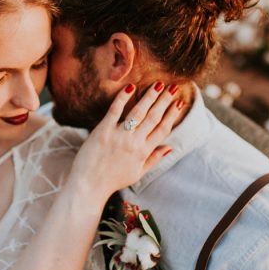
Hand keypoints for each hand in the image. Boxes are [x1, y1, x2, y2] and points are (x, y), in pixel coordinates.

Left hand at [67, 82, 181, 205]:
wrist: (89, 185)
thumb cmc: (112, 180)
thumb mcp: (138, 173)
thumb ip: (154, 159)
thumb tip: (169, 147)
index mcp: (143, 152)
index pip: (162, 129)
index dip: (172, 114)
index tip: (179, 102)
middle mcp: (134, 142)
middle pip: (153, 117)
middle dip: (164, 101)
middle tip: (173, 87)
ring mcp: (119, 136)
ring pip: (138, 112)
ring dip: (150, 97)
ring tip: (158, 84)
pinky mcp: (103, 131)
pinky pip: (114, 111)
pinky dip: (122, 98)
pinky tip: (130, 87)